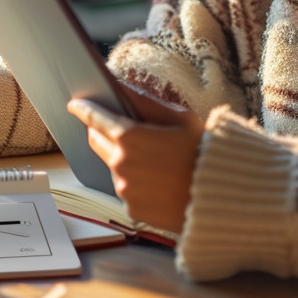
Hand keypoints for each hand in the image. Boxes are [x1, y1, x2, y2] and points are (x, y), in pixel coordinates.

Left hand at [67, 83, 202, 235]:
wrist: (223, 196)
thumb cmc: (205, 151)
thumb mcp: (179, 117)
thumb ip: (144, 102)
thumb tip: (120, 86)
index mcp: (129, 137)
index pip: (94, 118)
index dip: (83, 109)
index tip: (75, 104)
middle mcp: (120, 165)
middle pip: (97, 142)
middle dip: (101, 131)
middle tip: (115, 126)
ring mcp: (125, 190)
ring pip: (113, 167)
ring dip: (122, 158)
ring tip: (153, 158)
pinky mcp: (132, 210)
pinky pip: (126, 190)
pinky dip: (135, 181)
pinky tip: (158, 179)